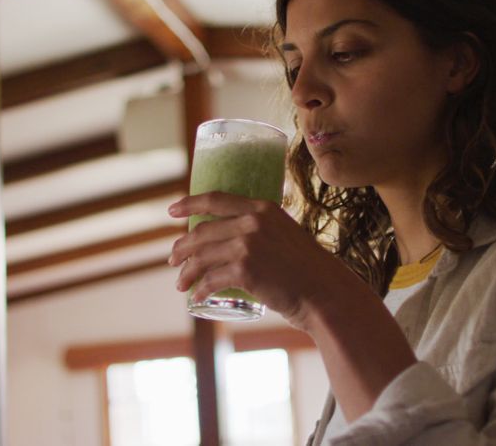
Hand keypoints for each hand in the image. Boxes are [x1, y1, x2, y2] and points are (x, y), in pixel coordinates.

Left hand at [168, 191, 350, 329]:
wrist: (325, 292)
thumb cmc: (307, 269)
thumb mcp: (286, 235)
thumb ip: (263, 231)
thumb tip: (235, 239)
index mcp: (262, 208)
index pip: (215, 199)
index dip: (189, 204)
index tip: (171, 211)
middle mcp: (253, 222)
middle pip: (202, 231)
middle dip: (182, 247)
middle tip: (173, 261)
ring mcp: (248, 245)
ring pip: (202, 256)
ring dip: (186, 271)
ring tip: (181, 283)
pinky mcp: (245, 270)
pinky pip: (211, 279)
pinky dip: (201, 289)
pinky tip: (198, 296)